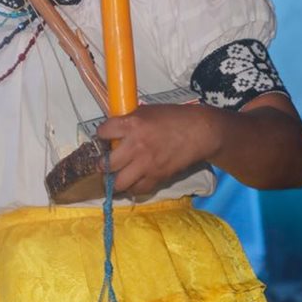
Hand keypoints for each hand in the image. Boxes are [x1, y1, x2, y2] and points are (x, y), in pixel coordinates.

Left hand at [96, 103, 217, 196]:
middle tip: (104, 163)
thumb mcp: (146, 111)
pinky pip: (138, 189)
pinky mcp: (158, 177)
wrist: (199, 132)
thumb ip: (128, 121)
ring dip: (115, 181)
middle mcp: (136, 146)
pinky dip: (132, 187)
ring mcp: (146, 165)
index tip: (104, 137)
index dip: (101, 135)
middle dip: (102, 165)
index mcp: (132, 125)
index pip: (103, 132)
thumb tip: (113, 130)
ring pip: (119, 183)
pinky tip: (132, 181)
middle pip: (107, 165)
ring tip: (116, 176)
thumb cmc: (172, 118)